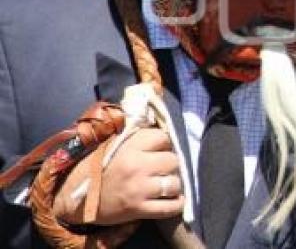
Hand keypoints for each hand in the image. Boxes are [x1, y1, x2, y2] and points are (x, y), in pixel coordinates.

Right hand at [53, 128, 183, 225]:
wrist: (74, 201)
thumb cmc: (96, 169)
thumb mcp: (112, 146)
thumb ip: (135, 137)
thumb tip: (161, 130)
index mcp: (129, 147)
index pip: (163, 137)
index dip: (163, 143)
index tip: (158, 149)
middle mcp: (136, 166)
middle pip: (173, 160)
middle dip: (169, 165)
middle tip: (161, 169)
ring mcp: (139, 189)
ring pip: (175, 183)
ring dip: (173, 185)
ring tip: (164, 185)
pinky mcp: (139, 209)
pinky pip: (171, 207)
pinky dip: (176, 204)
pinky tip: (172, 200)